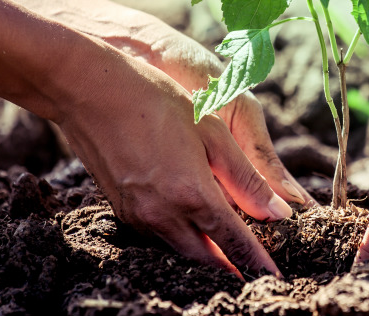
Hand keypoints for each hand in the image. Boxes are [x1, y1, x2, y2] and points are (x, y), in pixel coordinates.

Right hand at [54, 41, 294, 277]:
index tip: (276, 277)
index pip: (234, 243)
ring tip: (230, 252)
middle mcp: (163, 215)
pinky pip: (159, 238)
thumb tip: (278, 213)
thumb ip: (246, 178)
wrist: (91, 92)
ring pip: (181, 251)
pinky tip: (194, 227)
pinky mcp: (122, 211)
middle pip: (207, 257)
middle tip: (255, 267)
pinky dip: (182, 240)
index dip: (257, 262)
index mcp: (192, 195)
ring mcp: (138, 217)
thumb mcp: (213, 133)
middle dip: (232, 266)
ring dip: (207, 255)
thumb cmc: (157, 102)